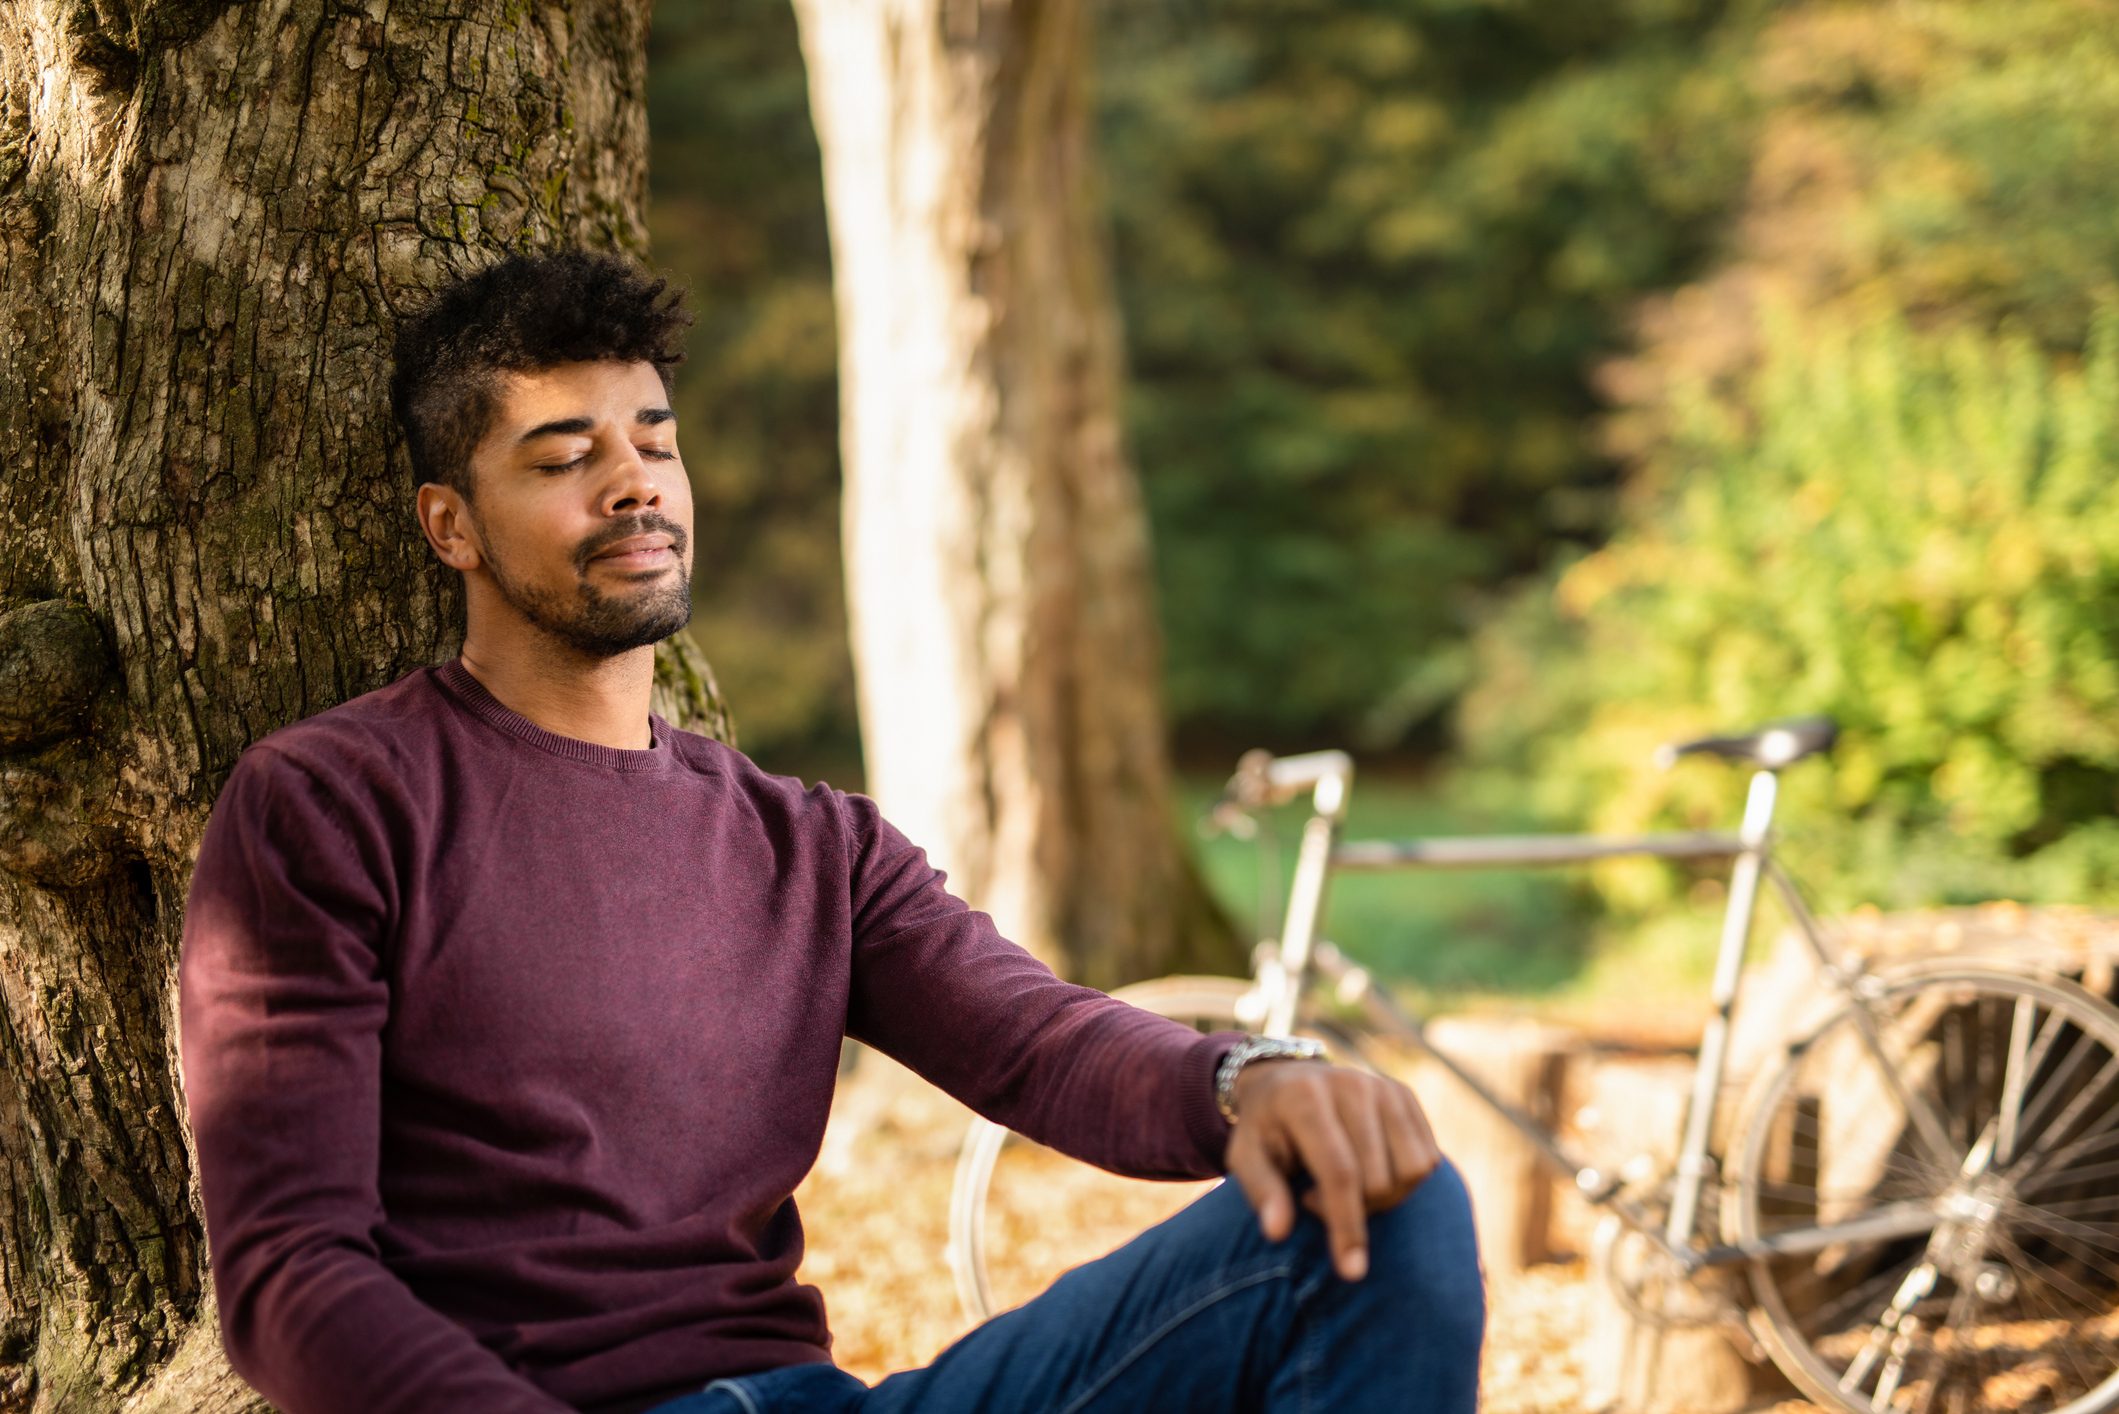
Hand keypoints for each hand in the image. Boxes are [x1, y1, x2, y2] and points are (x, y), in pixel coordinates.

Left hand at [1224, 1058, 1440, 1281]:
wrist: (1287, 1081)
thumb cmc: (1265, 1130)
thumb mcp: (1245, 1156)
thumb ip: (1262, 1191)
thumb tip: (1277, 1232)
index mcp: (1305, 1098)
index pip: (1339, 1171)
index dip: (1346, 1224)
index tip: (1351, 1272)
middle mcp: (1351, 1084)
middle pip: (1379, 1178)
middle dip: (1354, 1209)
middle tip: (1313, 1198)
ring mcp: (1384, 1087)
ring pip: (1412, 1170)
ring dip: (1384, 1197)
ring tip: (1344, 1187)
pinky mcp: (1406, 1095)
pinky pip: (1427, 1159)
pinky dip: (1403, 1181)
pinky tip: (1368, 1171)